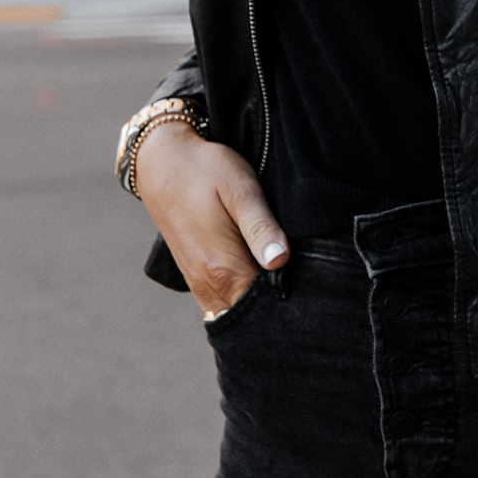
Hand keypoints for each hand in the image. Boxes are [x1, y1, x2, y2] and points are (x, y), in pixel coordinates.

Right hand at [135, 124, 288, 316]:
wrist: (163, 162)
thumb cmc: (206, 171)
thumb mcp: (240, 191)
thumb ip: (260, 228)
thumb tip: (280, 260)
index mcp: (223, 269)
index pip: (265, 308)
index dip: (292, 303)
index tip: (314, 293)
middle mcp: (208, 285)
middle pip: (252, 316)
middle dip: (278, 310)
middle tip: (306, 291)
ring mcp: (199, 284)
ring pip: (236, 312)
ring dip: (260, 305)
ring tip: (286, 284)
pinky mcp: (195, 277)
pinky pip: (222, 303)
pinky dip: (242, 300)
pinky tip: (261, 280)